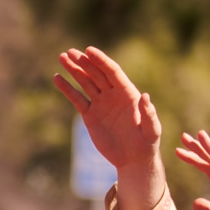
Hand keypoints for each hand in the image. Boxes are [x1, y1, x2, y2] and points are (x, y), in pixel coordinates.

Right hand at [54, 47, 161, 170]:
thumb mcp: (151, 130)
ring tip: (62, 57)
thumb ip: (149, 113)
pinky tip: (57, 78)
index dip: (101, 61)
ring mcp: (101, 104)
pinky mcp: (90, 115)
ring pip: (85, 82)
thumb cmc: (146, 144)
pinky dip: (67, 89)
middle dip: (84, 62)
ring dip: (74, 70)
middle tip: (70, 52)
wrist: (132, 159)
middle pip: (96, 74)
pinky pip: (77, 99)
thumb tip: (144, 96)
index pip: (112, 72)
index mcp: (128, 93)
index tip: (89, 50)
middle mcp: (113, 95)